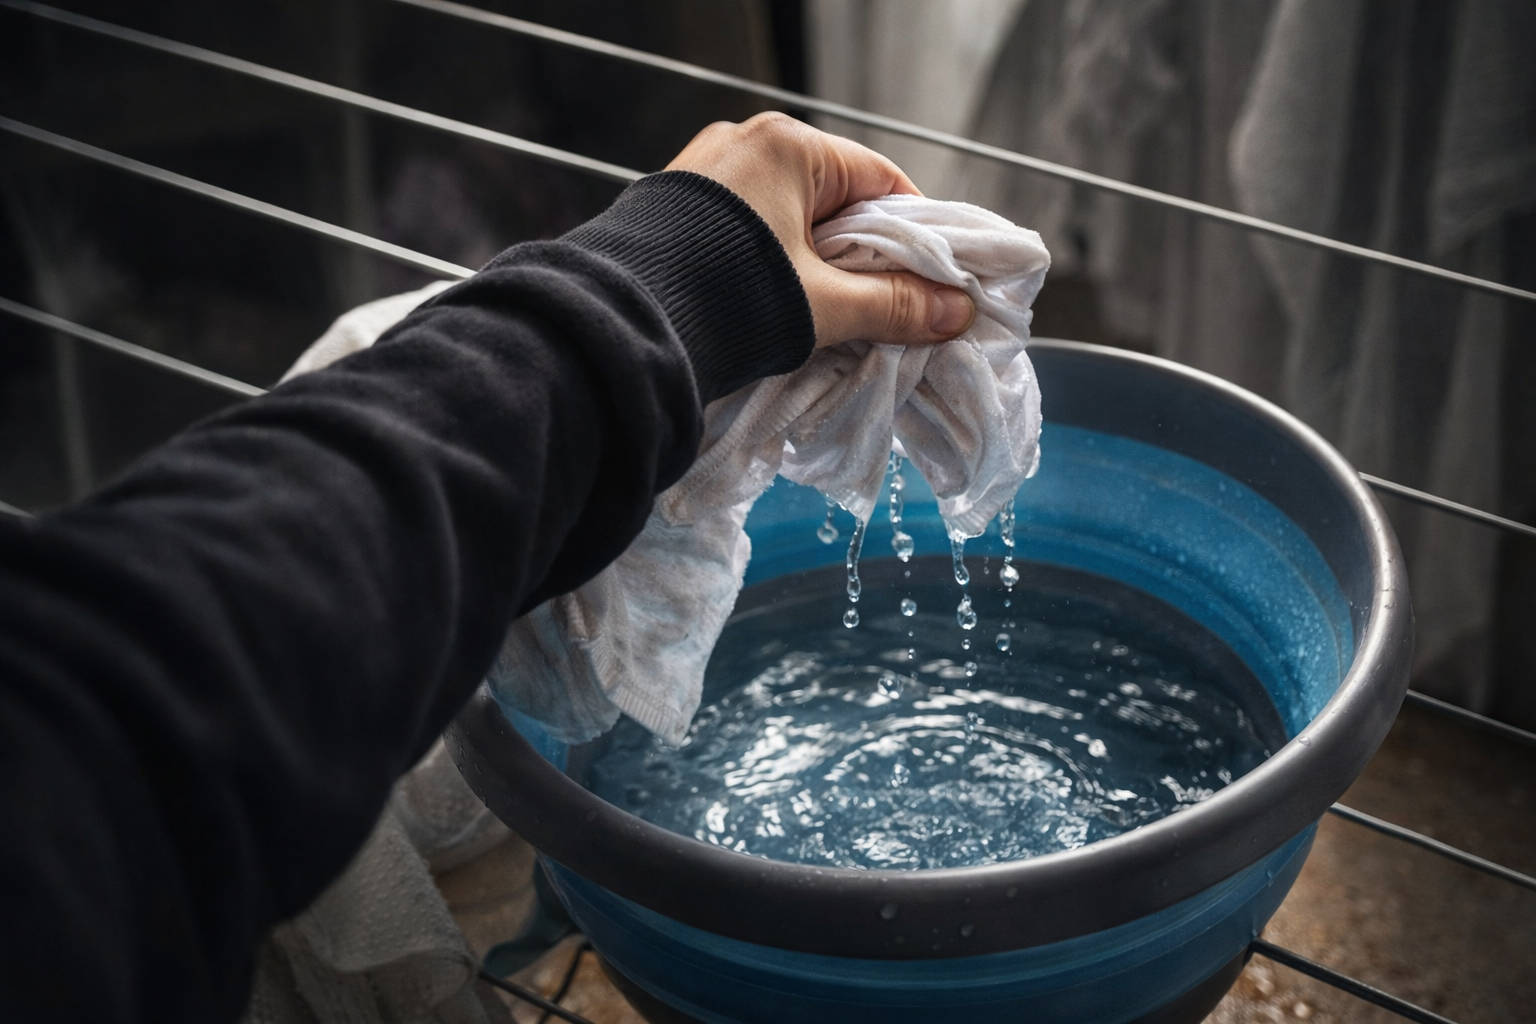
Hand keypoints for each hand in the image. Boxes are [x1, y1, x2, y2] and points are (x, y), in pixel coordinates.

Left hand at [666, 113, 974, 348]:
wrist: (623, 327)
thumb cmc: (727, 298)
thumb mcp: (823, 304)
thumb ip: (894, 305)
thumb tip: (955, 311)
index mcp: (789, 146)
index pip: (880, 181)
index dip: (914, 235)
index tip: (931, 280)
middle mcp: (746, 142)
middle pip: (835, 200)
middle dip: (862, 255)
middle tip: (884, 306)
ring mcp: (707, 171)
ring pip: (790, 216)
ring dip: (815, 263)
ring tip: (829, 314)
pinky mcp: (678, 205)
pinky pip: (748, 228)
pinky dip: (771, 262)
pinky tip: (776, 304)